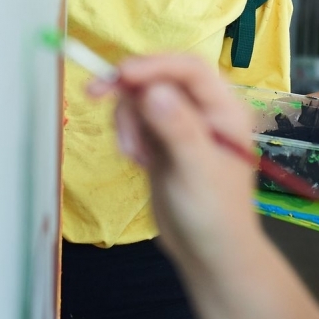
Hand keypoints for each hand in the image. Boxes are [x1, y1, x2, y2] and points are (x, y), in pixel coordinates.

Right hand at [88, 54, 259, 264]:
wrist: (207, 253)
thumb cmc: (214, 214)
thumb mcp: (196, 171)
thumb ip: (178, 129)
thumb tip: (153, 90)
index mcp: (225, 108)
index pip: (189, 69)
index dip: (154, 64)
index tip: (120, 74)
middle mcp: (204, 109)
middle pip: (159, 76)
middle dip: (129, 88)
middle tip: (94, 94)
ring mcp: (181, 122)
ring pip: (141, 96)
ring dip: (127, 119)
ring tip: (134, 156)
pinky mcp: (162, 139)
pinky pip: (136, 118)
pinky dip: (127, 133)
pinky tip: (137, 161)